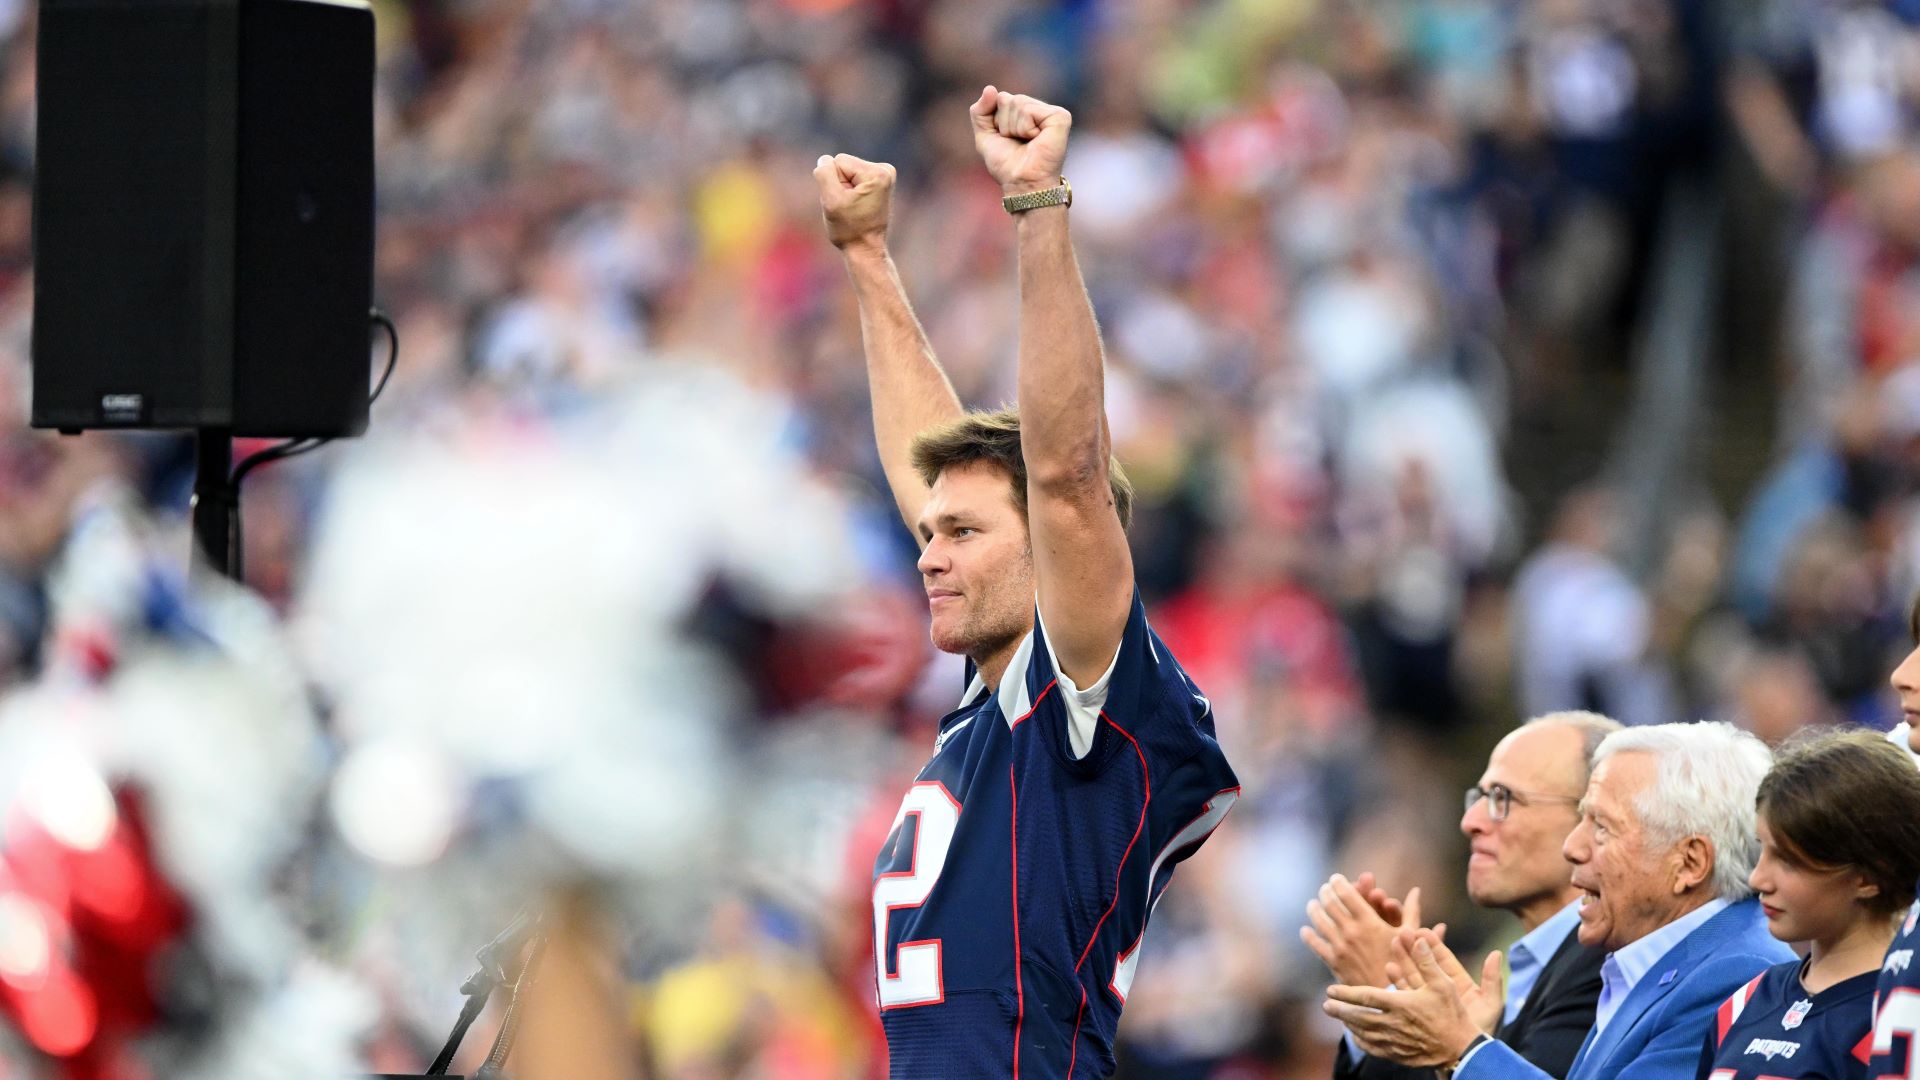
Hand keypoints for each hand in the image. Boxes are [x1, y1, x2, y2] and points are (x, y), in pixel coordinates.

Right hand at [814, 153, 895, 250]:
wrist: (865, 249)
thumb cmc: (849, 229)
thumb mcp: (831, 200)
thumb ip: (824, 174)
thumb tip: (824, 160)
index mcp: (877, 173)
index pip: (838, 162)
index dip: (834, 183)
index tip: (845, 203)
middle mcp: (885, 170)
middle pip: (843, 165)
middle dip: (839, 185)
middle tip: (848, 207)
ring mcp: (884, 175)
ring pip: (846, 172)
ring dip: (843, 190)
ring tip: (853, 208)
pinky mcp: (879, 182)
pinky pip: (852, 178)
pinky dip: (850, 192)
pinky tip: (857, 206)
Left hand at [968, 86, 1070, 193]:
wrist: (1021, 183)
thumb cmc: (1007, 165)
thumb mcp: (984, 136)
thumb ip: (980, 111)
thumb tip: (990, 88)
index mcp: (1026, 112)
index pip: (1001, 98)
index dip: (996, 122)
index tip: (1007, 140)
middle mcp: (1040, 110)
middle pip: (1008, 99)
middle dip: (1004, 124)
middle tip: (1017, 143)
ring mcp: (1052, 112)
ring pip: (1018, 103)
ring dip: (1014, 128)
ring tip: (1027, 143)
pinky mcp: (1060, 117)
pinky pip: (1029, 111)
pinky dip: (1025, 129)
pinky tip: (1036, 140)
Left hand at [1300, 873, 1437, 987]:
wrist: (1390, 995)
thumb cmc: (1404, 964)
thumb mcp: (1410, 936)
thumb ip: (1412, 911)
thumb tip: (1416, 890)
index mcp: (1369, 922)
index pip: (1345, 893)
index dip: (1338, 882)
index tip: (1335, 878)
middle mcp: (1351, 931)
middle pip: (1329, 903)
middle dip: (1325, 892)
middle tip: (1324, 889)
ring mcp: (1340, 946)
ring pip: (1318, 921)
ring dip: (1314, 909)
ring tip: (1313, 905)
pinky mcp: (1333, 962)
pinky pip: (1315, 944)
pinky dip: (1309, 935)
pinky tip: (1306, 930)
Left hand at [1325, 936, 1486, 1068]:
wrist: (1462, 1049)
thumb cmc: (1453, 1014)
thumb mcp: (1443, 983)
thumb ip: (1426, 960)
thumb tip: (1415, 935)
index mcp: (1400, 1005)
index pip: (1365, 998)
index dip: (1345, 994)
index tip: (1330, 990)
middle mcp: (1392, 1025)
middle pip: (1358, 1018)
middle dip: (1340, 1011)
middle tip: (1325, 1005)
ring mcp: (1394, 1042)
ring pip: (1364, 1034)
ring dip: (1349, 1024)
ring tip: (1338, 1017)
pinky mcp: (1399, 1054)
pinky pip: (1374, 1049)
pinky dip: (1362, 1042)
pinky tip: (1357, 1037)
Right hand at [1385, 930, 1504, 1036]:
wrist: (1465, 1058)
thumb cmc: (1480, 1032)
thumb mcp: (1491, 1004)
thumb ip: (1492, 979)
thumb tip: (1497, 954)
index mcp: (1460, 986)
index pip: (1445, 961)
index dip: (1434, 945)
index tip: (1423, 931)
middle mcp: (1443, 992)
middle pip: (1426, 965)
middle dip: (1414, 948)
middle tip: (1403, 931)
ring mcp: (1429, 1002)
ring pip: (1413, 976)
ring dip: (1403, 960)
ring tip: (1393, 943)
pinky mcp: (1417, 1013)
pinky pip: (1405, 994)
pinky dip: (1397, 982)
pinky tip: (1389, 968)